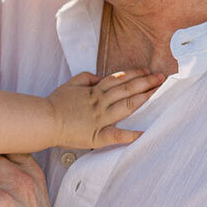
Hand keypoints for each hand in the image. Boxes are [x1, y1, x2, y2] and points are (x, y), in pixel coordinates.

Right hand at [48, 69, 163, 149]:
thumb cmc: (55, 103)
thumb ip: (87, 78)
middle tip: (162, 78)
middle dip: (146, 83)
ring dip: (144, 99)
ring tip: (158, 93)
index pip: (119, 79)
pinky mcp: (96, 135)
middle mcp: (100, 102)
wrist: (44, 120)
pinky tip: (143, 133)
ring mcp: (100, 118)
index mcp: (94, 91)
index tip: (148, 71)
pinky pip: (115, 134)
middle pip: (127, 89)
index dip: (135, 74)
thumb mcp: (71, 83)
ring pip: (126, 105)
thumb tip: (102, 76)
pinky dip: (130, 134)